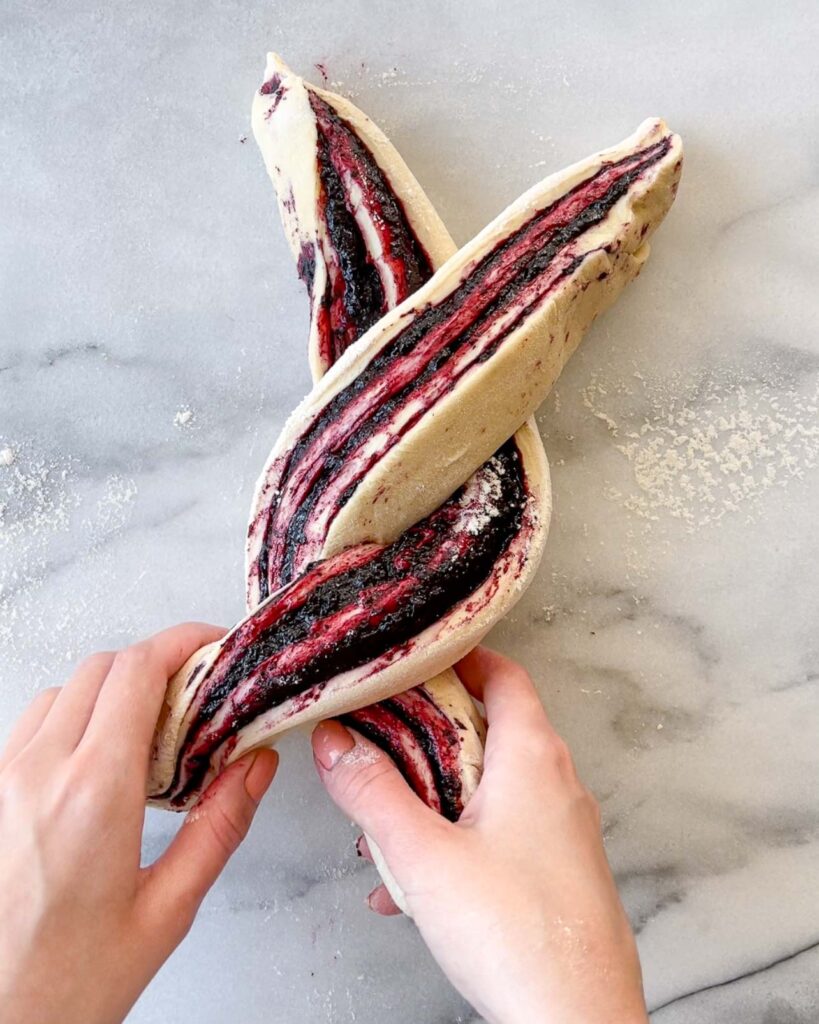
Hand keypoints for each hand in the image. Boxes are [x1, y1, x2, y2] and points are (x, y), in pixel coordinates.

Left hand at [0, 623, 278, 1023]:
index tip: (216, 646)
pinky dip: (76, 714)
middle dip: (158, 663)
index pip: (137, 671)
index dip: (183, 642)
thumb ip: (219, 828)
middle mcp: (40, 772)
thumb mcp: (166, 911)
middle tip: (200, 693)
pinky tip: (103, 757)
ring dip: (114, 688)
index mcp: (93, 794)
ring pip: (65, 689)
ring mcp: (4, 778)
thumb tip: (256, 766)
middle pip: (103, 667)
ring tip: (154, 731)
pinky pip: (35, 722)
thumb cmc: (67, 983)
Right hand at [311, 647, 646, 1023]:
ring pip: (492, 784)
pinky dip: (458, 837)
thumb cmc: (517, 935)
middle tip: (385, 734)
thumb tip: (335, 744)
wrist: (577, 1023)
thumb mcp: (422, 856)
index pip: (503, 673)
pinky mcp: (558, 869)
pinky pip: (502, 831)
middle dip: (432, 731)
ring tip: (388, 820)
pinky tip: (413, 884)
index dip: (459, 657)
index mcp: (533, 757)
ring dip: (439, 792)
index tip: (415, 658)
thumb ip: (372, 793)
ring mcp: (562, 828)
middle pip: (492, 726)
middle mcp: (557, 782)